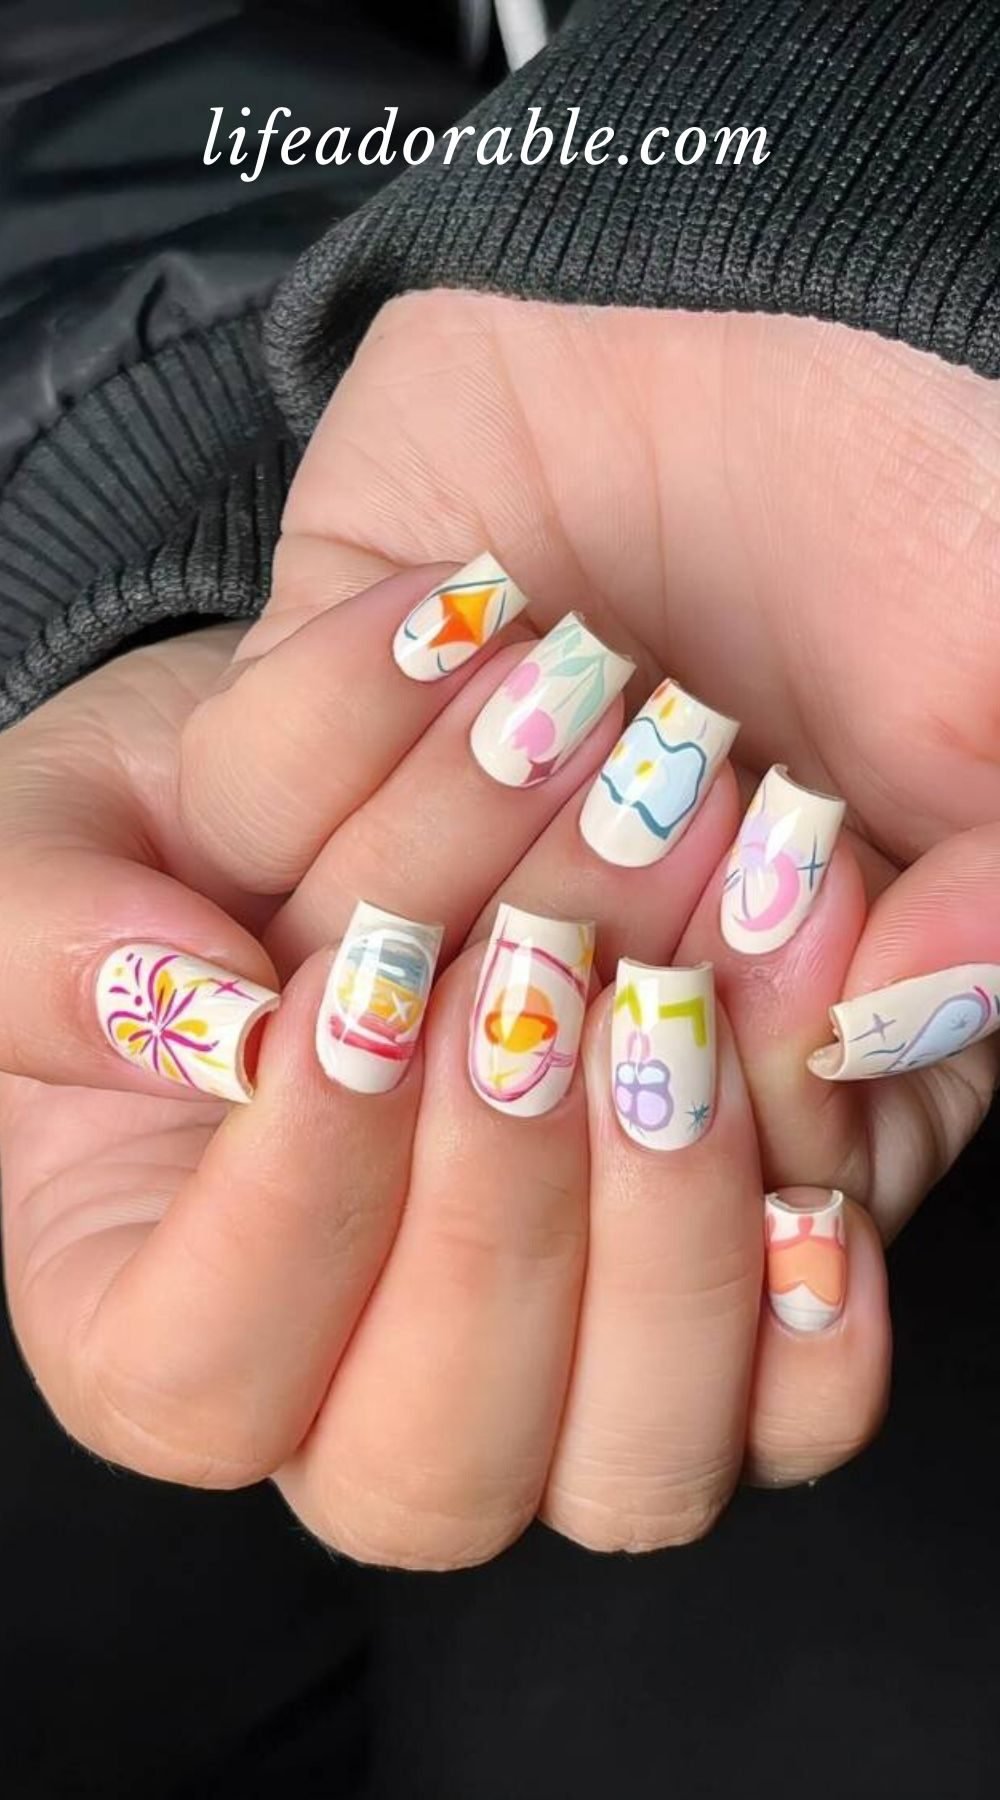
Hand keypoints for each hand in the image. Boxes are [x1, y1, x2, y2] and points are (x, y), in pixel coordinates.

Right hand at [1, 590, 889, 1565]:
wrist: (376, 797)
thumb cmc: (190, 843)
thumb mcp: (61, 839)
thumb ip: (53, 940)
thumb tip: (192, 1013)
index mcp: (151, 1330)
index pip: (199, 1377)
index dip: (288, 1203)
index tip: (358, 989)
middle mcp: (353, 1410)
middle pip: (428, 1464)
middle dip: (494, 1209)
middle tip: (533, 965)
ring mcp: (551, 1401)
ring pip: (631, 1461)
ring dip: (667, 1227)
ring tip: (669, 995)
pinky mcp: (715, 1343)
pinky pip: (797, 1408)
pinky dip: (816, 1285)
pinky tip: (791, 1108)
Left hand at [193, 289, 999, 1243]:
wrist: (768, 290)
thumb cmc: (930, 510)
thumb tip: (893, 1019)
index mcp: (781, 1035)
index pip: (723, 1197)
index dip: (753, 1075)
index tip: (812, 893)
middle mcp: (587, 985)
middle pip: (513, 1110)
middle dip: (604, 923)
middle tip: (703, 754)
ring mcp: (431, 874)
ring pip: (359, 976)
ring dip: (476, 816)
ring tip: (593, 662)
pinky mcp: (307, 748)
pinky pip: (239, 813)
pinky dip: (348, 708)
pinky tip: (477, 598)